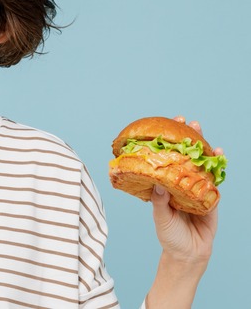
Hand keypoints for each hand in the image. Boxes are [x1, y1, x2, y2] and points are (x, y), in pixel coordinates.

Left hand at [150, 116, 220, 265]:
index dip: (168, 144)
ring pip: (202, 164)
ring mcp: (197, 188)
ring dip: (203, 147)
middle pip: (186, 157)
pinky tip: (219, 154)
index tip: (166, 126)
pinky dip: (218, 166)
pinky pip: (215, 179)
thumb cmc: (169, 235)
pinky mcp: (211, 197)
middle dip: (188, 139)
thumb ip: (159, 201)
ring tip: (202, 131)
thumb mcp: (160, 217)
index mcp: (166, 186)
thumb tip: (157, 183)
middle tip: (188, 122)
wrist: (188, 254)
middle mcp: (182, 183)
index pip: (167, 160)